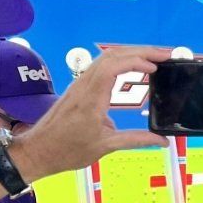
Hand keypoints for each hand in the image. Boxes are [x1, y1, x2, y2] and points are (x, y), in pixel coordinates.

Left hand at [13, 46, 168, 180]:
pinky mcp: (79, 87)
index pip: (113, 67)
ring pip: (106, 57)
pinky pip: (101, 65)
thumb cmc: (67, 150)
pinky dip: (121, 60)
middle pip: (112, 56)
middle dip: (141, 51)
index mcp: (91, 99)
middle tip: (165, 55)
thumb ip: (136, 140)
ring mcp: (80, 84)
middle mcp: (84, 86)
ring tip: (154, 58)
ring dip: (131, 53)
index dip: (136, 62)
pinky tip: (133, 66)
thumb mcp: (104, 146)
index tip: (156, 68)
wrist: (37, 151)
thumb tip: (163, 141)